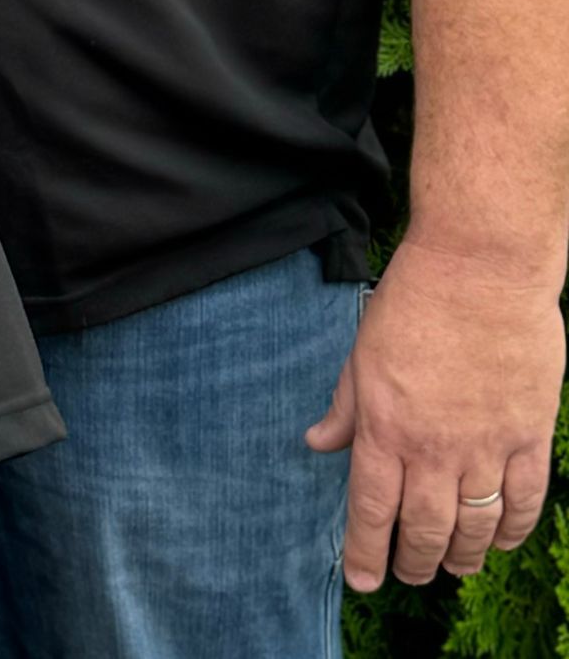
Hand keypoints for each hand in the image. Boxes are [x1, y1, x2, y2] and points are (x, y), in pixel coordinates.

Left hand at [306, 234, 563, 589]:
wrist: (480, 266)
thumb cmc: (413, 300)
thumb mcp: (362, 352)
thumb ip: (345, 407)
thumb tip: (318, 444)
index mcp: (386, 427)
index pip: (372, 511)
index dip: (366, 554)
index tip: (363, 581)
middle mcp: (434, 448)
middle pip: (426, 530)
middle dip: (415, 562)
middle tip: (409, 572)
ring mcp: (487, 446)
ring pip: (476, 528)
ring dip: (464, 557)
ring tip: (454, 567)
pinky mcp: (529, 434)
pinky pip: (524, 502)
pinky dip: (512, 530)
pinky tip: (502, 540)